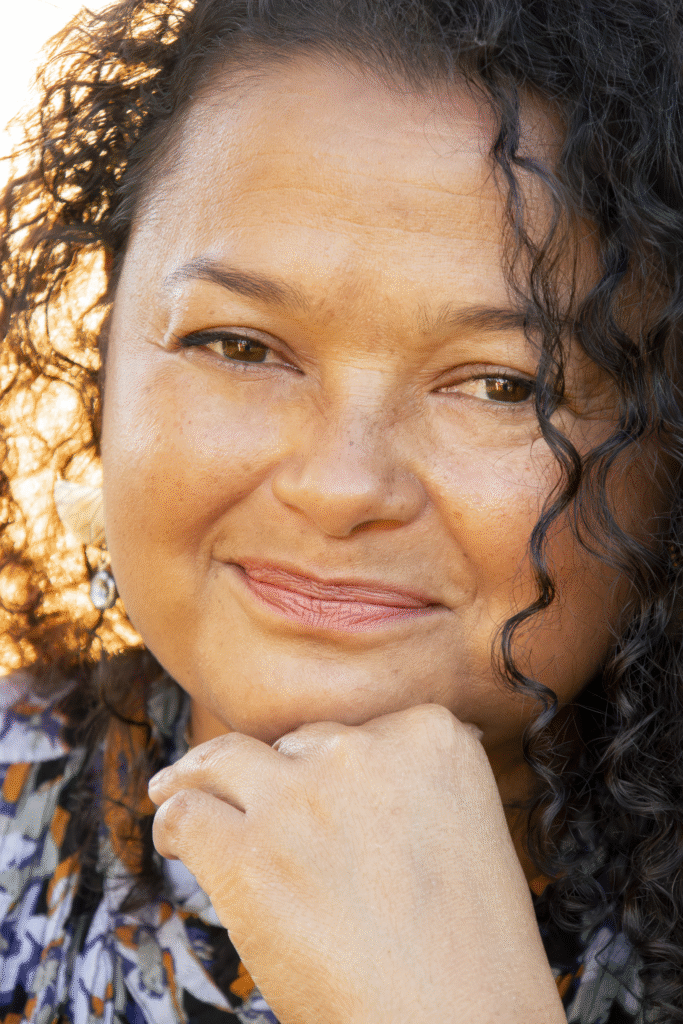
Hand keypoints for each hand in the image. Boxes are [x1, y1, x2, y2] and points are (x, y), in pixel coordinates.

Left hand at [149, 704, 565, 1023]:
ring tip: (172, 786)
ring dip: (197, 775)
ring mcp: (303, 798)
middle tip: (250, 804)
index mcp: (432, 738)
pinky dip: (174, 824)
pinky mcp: (250, 855)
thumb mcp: (465, 831)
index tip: (315, 791)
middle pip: (293, 744)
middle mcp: (366, 750)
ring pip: (225, 759)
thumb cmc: (470, 951)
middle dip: (273, 776)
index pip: (357, 728)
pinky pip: (188, 814)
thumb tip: (339, 766)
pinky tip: (174, 842)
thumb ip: (409, 786)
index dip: (327, 765)